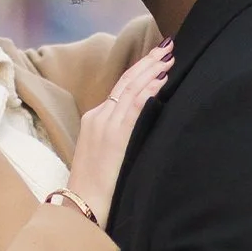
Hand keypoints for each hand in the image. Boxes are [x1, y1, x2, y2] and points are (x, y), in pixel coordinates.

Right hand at [67, 40, 173, 224]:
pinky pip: (134, 106)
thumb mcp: (103, 154)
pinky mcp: (115, 136)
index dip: (140, 70)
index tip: (157, 57)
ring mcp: (105, 124)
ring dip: (152, 71)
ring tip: (169, 57)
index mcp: (94, 119)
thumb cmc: (95, 186)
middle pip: (126, 82)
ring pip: (131, 89)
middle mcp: (98, 117)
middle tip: (168, 46)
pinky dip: (149, 90)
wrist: (82, 204)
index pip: (120, 87)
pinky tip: (162, 80)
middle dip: (148, 62)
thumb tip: (141, 124)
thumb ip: (118, 135)